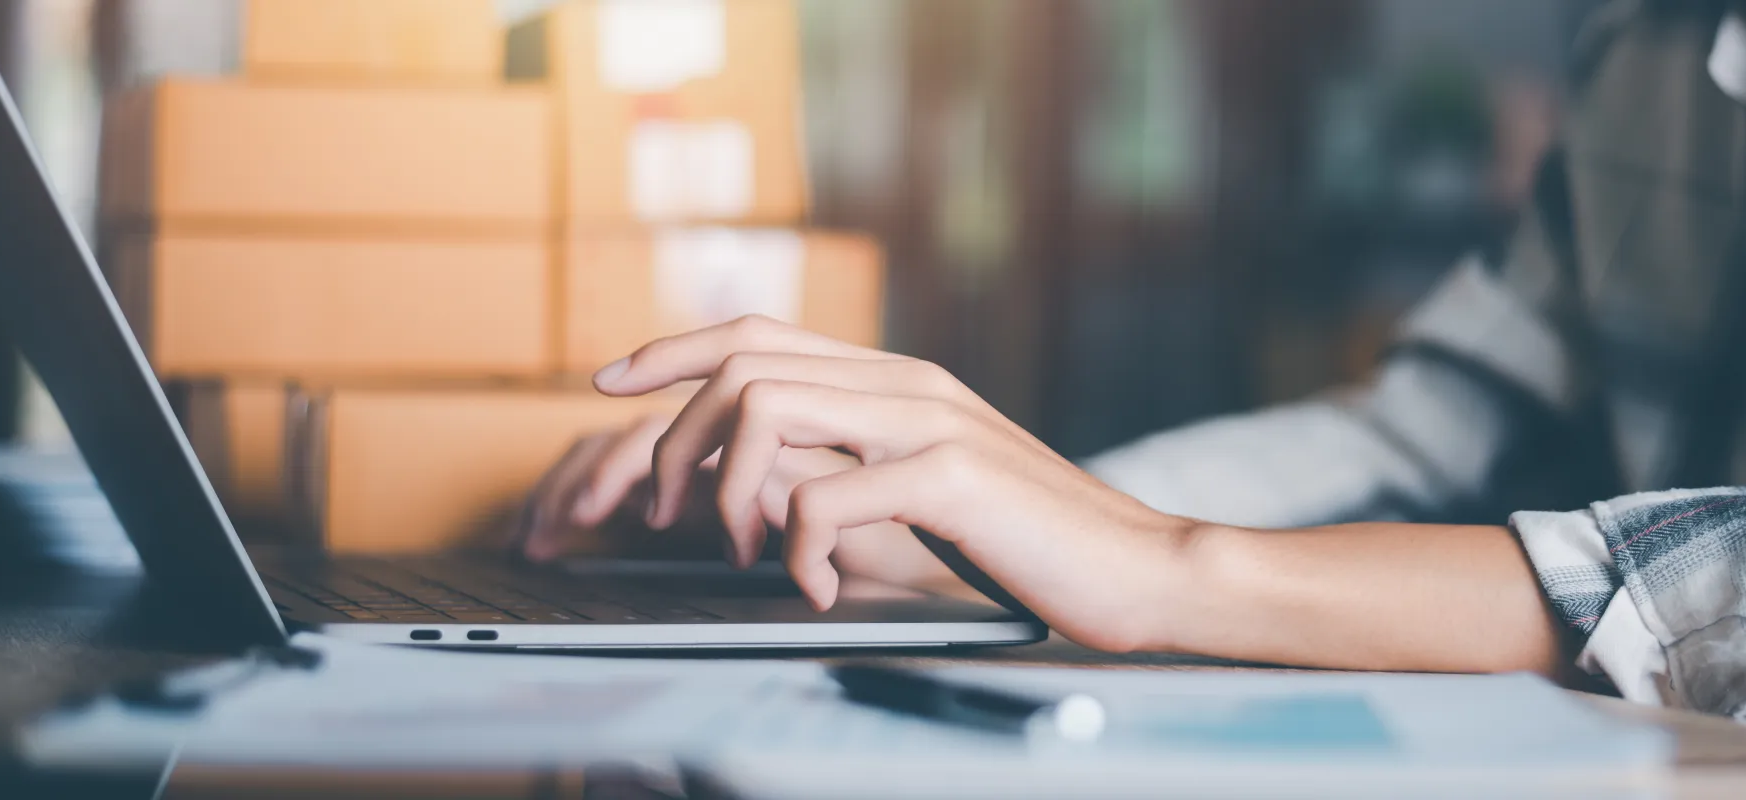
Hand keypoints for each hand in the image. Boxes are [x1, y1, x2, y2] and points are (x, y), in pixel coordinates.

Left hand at [594, 315, 1198, 652]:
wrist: (1137, 567)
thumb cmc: (1029, 544)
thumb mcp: (922, 493)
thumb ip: (850, 465)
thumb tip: (761, 480)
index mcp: (895, 380)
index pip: (757, 333)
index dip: (669, 350)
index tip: (607, 383)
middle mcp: (904, 383)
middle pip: (741, 363)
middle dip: (675, 435)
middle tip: (664, 511)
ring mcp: (928, 422)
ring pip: (767, 411)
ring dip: (727, 491)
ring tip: (744, 553)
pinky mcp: (948, 477)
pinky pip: (824, 497)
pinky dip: (797, 552)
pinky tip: (813, 590)